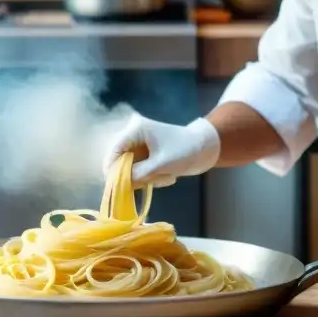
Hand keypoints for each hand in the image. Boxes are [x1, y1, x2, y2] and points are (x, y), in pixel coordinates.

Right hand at [102, 114, 220, 187]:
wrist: (205, 148)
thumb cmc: (186, 151)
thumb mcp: (161, 165)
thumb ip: (138, 174)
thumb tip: (118, 184)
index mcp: (136, 129)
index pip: (114, 150)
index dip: (112, 169)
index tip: (116, 187)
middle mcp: (133, 135)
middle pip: (119, 160)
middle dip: (133, 175)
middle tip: (150, 182)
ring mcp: (139, 145)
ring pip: (129, 168)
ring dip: (145, 177)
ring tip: (165, 176)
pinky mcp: (144, 155)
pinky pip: (138, 171)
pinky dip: (150, 177)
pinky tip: (166, 175)